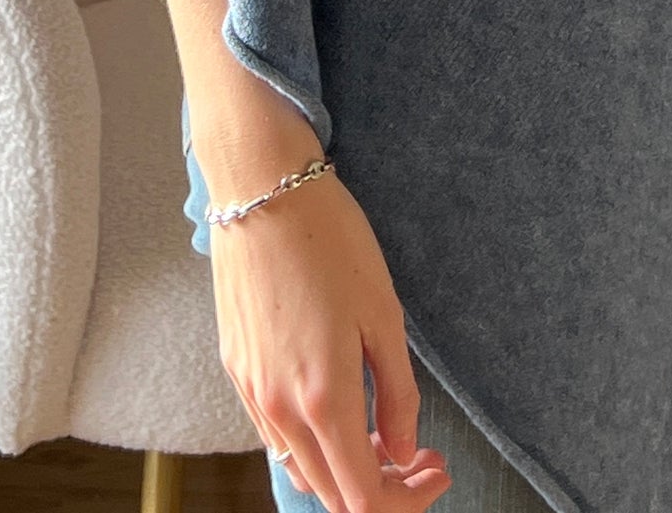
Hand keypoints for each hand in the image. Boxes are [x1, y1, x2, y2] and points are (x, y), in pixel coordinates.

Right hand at [209, 160, 450, 512]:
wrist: (261, 188)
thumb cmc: (330, 240)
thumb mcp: (384, 314)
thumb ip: (397, 394)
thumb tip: (405, 450)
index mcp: (324, 399)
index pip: (364, 498)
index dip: (407, 499)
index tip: (436, 468)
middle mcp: (280, 408)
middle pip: (331, 494)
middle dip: (382, 485)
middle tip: (418, 451)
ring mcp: (251, 391)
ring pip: (300, 468)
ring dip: (344, 465)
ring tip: (380, 427)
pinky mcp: (235, 368)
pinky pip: (275, 434)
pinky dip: (311, 440)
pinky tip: (337, 400)